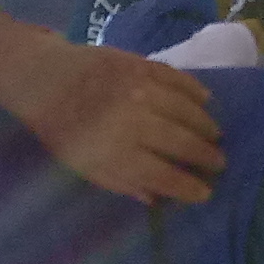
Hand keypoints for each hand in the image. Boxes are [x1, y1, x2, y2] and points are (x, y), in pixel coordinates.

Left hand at [11, 40, 225, 203]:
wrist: (44, 78)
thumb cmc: (62, 128)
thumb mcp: (83, 165)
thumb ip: (120, 182)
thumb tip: (156, 198)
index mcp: (116, 153)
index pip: (164, 176)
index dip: (189, 187)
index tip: (205, 192)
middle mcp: (132, 122)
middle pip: (182, 143)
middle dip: (206, 156)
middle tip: (219, 162)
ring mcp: (139, 90)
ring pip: (186, 111)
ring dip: (205, 125)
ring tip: (215, 135)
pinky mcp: (140, 65)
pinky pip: (177, 79)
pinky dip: (195, 91)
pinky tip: (206, 100)